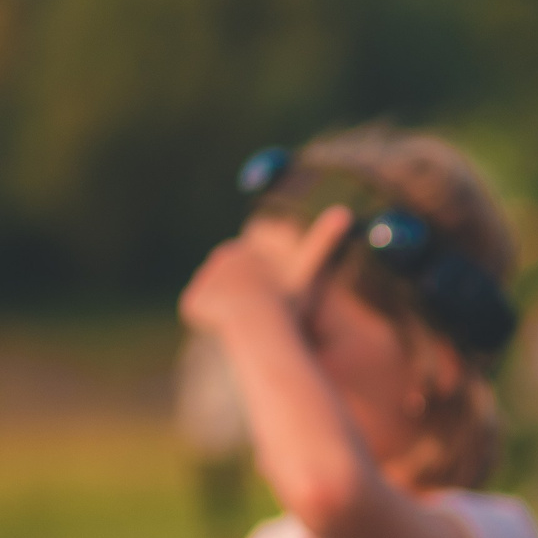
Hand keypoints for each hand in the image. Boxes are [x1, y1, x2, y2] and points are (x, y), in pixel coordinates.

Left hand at [180, 206, 351, 336]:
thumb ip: (324, 241)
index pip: (255, 278)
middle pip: (237, 289)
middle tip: (263, 312)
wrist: (257, 320)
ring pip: (222, 303)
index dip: (267, 293)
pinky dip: (218, 325)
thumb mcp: (308, 269)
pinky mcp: (191, 302)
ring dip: (235, 313)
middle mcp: (218, 259)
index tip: (274, 300)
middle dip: (249, 302)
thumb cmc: (285, 297)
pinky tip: (230, 325)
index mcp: (240, 250)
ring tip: (249, 319)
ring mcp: (203, 280)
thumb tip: (346, 212)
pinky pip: (206, 317)